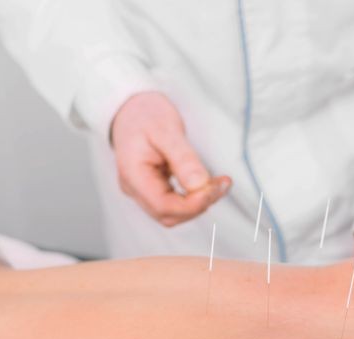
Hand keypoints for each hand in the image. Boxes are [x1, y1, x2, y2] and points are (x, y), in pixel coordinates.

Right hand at [109, 92, 230, 226]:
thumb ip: (182, 158)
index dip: (191, 204)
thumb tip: (200, 185)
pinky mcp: (154, 189)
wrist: (131, 108)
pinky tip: (210, 184)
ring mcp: (143, 191)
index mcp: (132, 175)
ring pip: (174, 213)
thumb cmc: (144, 114)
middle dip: (198, 204)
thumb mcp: (165, 129)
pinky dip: (196, 197)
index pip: (162, 205)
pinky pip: (176, 203)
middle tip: (223, 184)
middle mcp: (135, 189)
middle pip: (169, 215)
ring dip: (200, 203)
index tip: (213, 187)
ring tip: (220, 183)